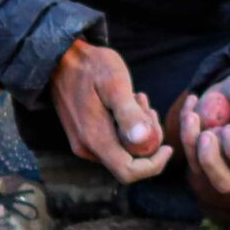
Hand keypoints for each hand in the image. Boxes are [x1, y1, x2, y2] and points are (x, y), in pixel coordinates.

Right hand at [48, 41, 172, 182]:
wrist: (61, 57)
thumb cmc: (91, 67)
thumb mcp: (115, 84)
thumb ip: (128, 113)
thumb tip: (143, 139)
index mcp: (95, 139)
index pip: (128, 172)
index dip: (153, 165)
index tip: (169, 147)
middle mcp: (87, 148)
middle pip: (129, 162)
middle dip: (147, 140)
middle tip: (148, 108)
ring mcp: (83, 143)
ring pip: (122, 151)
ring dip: (138, 130)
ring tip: (137, 99)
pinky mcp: (84, 135)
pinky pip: (113, 141)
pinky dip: (126, 126)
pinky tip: (128, 102)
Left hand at [174, 65, 229, 194]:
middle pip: (225, 183)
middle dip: (211, 162)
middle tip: (207, 135)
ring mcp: (218, 162)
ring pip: (200, 169)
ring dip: (191, 143)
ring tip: (193, 115)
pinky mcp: (200, 152)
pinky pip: (188, 148)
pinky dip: (185, 126)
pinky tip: (193, 99)